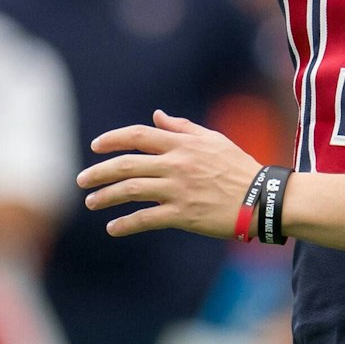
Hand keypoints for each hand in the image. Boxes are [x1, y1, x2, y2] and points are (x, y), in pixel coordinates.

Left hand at [79, 110, 262, 238]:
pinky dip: (126, 223)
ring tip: (91, 202)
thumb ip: (182, 128)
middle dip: (99, 172)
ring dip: (106, 196)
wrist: (262, 198)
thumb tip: (157, 116)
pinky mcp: (183, 214)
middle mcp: (176, 164)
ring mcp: (178, 190)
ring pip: (131, 190)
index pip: (139, 136)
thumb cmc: (238, 167)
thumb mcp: (213, 140)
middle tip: (82, 181)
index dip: (113, 139)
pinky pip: (146, 218)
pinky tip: (113, 227)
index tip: (95, 146)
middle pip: (127, 164)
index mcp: (183, 144)